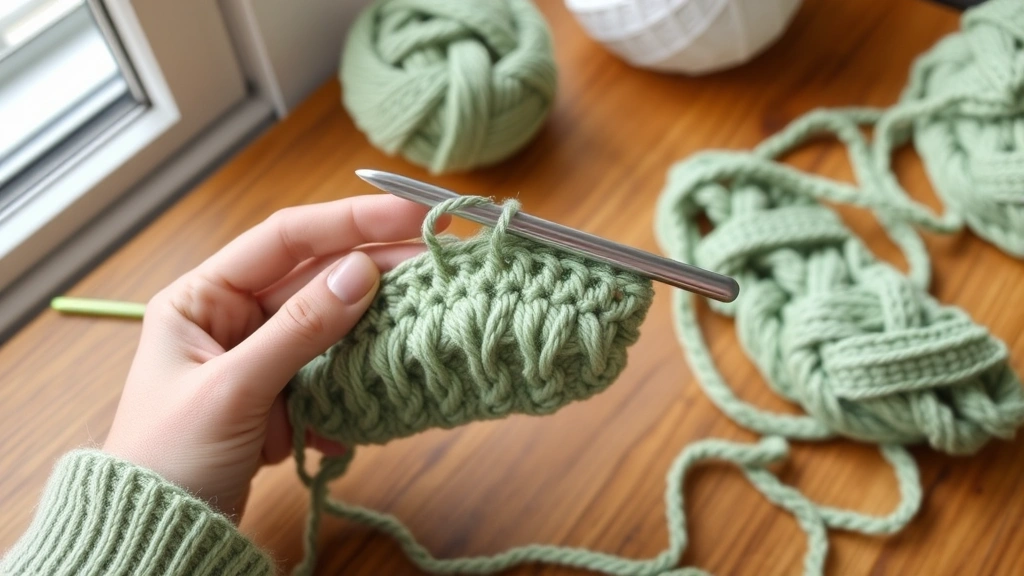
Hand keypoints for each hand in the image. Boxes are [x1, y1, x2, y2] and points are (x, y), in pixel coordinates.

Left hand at [103, 194, 446, 519]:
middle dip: (376, 271)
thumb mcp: (234, 388)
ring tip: (421, 321)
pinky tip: (374, 396)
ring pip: (334, 325)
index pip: (286, 237)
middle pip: (318, 277)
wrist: (162, 537)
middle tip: (438, 261)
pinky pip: (335, 371)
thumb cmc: (171, 457)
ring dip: (374, 328)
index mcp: (204, 295)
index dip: (350, 220)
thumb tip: (363, 272)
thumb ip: (300, 329)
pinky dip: (358, 381)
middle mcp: (235, 315)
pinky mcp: (286, 394)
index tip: (410, 214)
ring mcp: (264, 355)